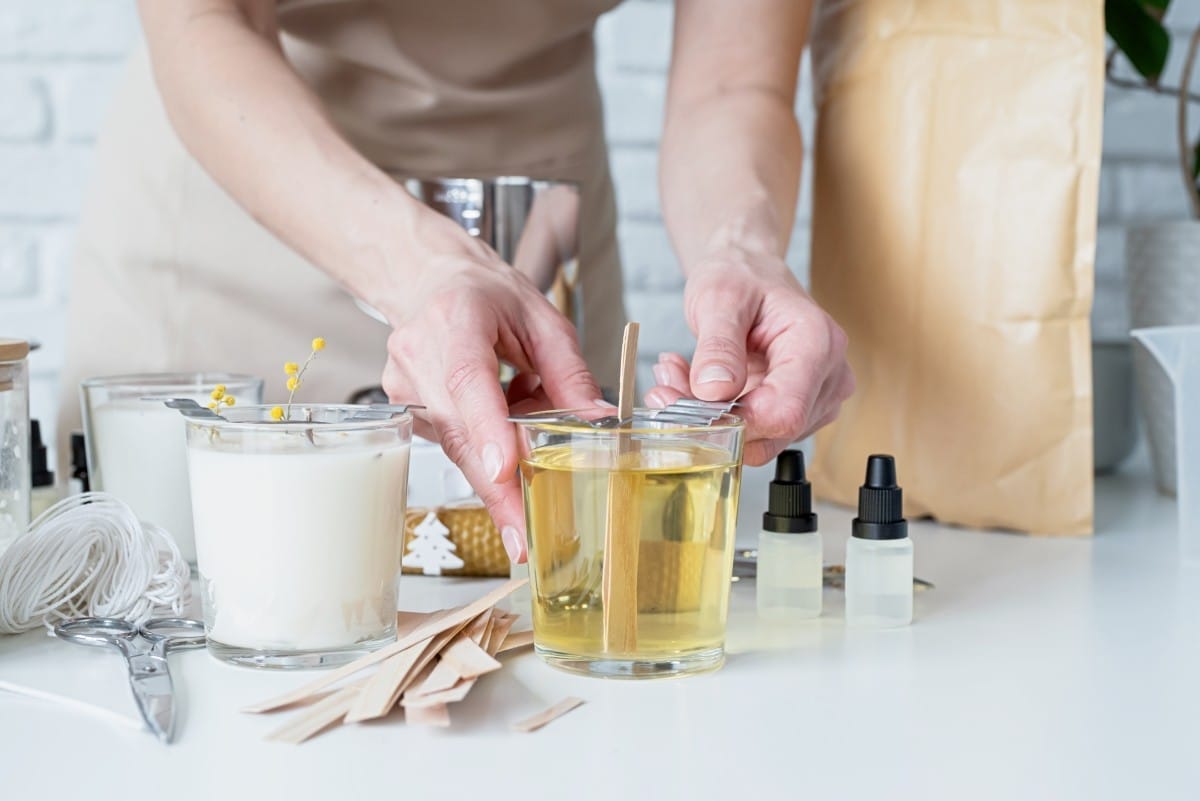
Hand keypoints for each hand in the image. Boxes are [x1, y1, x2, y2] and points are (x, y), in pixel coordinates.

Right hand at [379, 218, 602, 562]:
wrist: (432, 281)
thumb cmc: (486, 295)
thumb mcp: (542, 319)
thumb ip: (570, 371)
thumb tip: (597, 421)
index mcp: (456, 322)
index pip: (469, 382)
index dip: (487, 428)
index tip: (506, 469)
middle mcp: (419, 357)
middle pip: (460, 432)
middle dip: (496, 489)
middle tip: (525, 537)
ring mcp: (406, 388)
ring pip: (457, 447)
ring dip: (499, 470)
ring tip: (532, 491)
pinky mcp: (408, 410)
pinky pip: (453, 444)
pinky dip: (485, 452)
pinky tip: (506, 451)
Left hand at [645, 248, 853, 465]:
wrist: (750, 272)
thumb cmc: (741, 276)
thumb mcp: (719, 298)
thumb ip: (718, 345)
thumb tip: (714, 391)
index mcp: (817, 343)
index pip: (785, 412)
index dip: (735, 421)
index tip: (686, 402)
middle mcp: (827, 377)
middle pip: (772, 429)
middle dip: (711, 418)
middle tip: (665, 386)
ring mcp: (816, 399)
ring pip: (759, 437)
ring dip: (707, 417)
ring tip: (677, 375)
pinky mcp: (797, 411)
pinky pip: (754, 431)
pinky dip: (715, 416)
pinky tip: (693, 385)